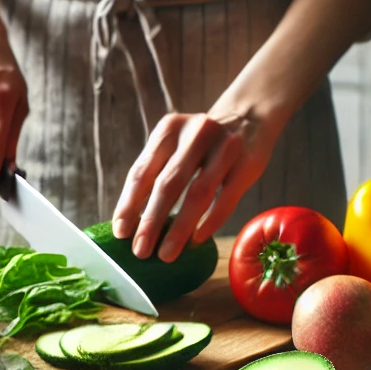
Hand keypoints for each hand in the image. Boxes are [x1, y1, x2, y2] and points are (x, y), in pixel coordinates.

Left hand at [111, 99, 288, 262]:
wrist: (249, 115)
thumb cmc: (202, 143)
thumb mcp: (176, 144)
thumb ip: (157, 172)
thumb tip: (132, 222)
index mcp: (169, 130)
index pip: (142, 171)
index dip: (129, 204)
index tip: (121, 232)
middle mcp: (195, 134)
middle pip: (168, 184)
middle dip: (151, 222)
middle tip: (140, 251)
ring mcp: (224, 147)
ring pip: (198, 193)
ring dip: (179, 228)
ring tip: (166, 254)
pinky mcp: (248, 163)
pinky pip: (226, 198)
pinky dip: (210, 222)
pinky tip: (196, 240)